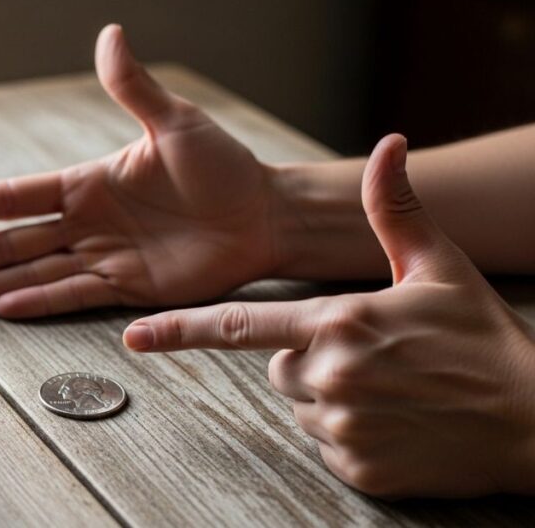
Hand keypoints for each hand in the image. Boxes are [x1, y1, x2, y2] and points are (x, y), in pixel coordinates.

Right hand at [0, 24, 288, 317]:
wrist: (264, 215)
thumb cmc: (223, 166)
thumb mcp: (176, 123)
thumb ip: (134, 87)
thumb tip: (109, 34)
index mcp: (87, 183)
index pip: (14, 197)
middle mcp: (86, 223)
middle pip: (11, 243)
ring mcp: (104, 257)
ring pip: (33, 274)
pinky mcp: (128, 288)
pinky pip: (74, 295)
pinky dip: (39, 303)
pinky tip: (3, 309)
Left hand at [123, 135, 534, 496]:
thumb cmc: (483, 339)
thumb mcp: (439, 266)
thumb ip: (395, 211)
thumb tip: (388, 145)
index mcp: (337, 322)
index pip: (238, 326)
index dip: (180, 331)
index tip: (133, 338)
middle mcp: (330, 375)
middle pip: (278, 366)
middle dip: (308, 358)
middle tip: (370, 356)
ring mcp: (342, 429)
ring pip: (302, 406)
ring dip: (331, 396)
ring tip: (391, 389)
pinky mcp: (358, 470)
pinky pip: (327, 448)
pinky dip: (352, 436)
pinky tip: (396, 422)